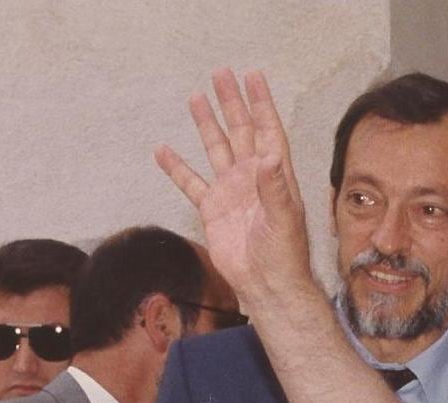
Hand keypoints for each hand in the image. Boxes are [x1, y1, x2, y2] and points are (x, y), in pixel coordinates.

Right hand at [156, 69, 311, 310]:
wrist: (266, 284)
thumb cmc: (284, 254)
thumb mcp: (283, 218)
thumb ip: (275, 186)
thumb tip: (271, 156)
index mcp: (274, 175)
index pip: (267, 131)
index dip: (260, 104)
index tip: (252, 76)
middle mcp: (253, 178)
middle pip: (240, 131)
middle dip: (232, 103)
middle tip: (221, 74)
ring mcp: (232, 191)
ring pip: (216, 149)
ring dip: (207, 124)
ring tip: (196, 98)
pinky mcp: (213, 209)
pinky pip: (191, 183)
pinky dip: (177, 167)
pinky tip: (163, 151)